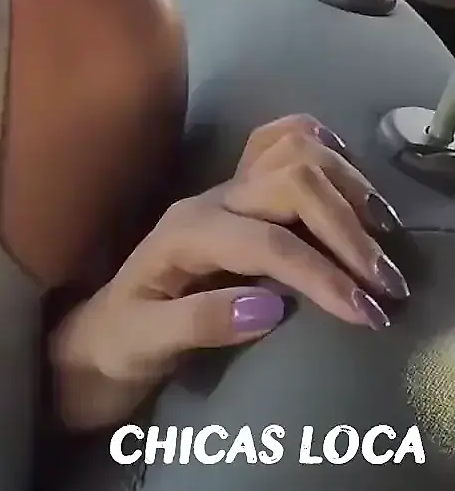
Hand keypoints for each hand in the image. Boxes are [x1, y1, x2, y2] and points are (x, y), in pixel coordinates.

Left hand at [52, 114, 406, 425]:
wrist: (105, 330)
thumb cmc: (122, 340)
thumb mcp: (146, 342)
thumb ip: (199, 324)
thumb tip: (269, 308)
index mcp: (185, 234)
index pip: (267, 242)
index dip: (321, 274)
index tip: (365, 313)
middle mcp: (208, 202)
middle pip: (290, 182)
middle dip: (346, 229)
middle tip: (386, 284)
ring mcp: (225, 194)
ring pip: (294, 153)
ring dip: (347, 188)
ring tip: (383, 237)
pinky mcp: (241, 199)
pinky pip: (281, 148)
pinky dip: (323, 155)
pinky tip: (350, 182)